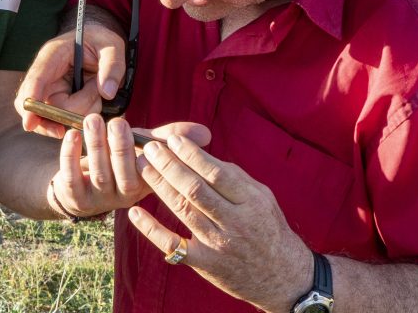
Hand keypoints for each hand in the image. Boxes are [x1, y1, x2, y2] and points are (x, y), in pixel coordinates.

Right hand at [15, 23, 125, 137]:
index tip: (29, 124)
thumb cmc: (101, 41)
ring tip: (97, 90)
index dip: (31, 101)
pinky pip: (60, 120)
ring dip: (82, 111)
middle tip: (96, 95)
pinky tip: (91, 105)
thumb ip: (112, 66)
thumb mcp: (112, 46)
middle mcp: (46, 75)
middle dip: (71, 110)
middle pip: (43, 106)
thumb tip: (106, 93)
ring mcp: (50, 91)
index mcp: (53, 55)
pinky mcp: (57, 102)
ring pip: (56, 117)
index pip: (37, 79)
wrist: (99, 44)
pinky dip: (78, 119)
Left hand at [51, 118, 210, 218]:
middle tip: (118, 122)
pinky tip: (72, 135)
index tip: (151, 139)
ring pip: (99, 174)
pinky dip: (70, 156)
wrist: (78, 182)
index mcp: (145, 186)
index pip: (153, 177)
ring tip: (93, 120)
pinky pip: (72, 178)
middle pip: (124, 176)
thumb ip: (169, 139)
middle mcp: (123, 197)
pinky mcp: (74, 196)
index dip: (152, 161)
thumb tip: (207, 134)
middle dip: (121, 148)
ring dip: (96, 146)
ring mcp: (98, 199)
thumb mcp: (145, 148)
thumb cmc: (118, 159)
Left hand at [129, 135, 312, 311]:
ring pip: (183, 209)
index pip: (217, 173)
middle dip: (170, 165)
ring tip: (142, 166)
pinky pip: (173, 245)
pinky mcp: (205, 263)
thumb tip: (203, 156)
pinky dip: (151, 229)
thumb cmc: (269, 230)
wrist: (283, 277)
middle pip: (196, 189)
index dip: (192, 154)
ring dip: (159, 185)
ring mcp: (219, 244)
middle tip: (151, 148)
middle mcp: (235, 222)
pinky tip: (135, 212)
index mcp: (252, 201)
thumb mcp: (263, 199)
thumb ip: (236, 178)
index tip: (173, 139)